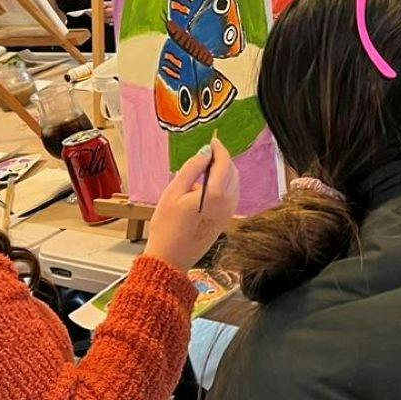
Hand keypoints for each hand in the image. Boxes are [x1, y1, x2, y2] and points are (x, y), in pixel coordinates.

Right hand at [144, 138, 239, 271]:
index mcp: (215, 195)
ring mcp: (228, 214)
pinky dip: (223, 186)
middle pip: (232, 172)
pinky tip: (205, 188)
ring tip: (203, 169)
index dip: (220, 149)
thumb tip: (205, 153)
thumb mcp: (173, 192)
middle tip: (206, 154)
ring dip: (223, 173)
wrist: (170, 258)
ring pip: (234, 184)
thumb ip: (191, 169)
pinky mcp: (224, 221)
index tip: (212, 141)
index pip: (224, 163)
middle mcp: (227, 203)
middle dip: (222, 160)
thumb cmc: (166, 226)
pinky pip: (230, 196)